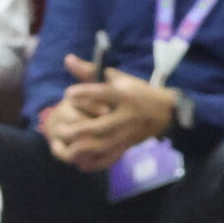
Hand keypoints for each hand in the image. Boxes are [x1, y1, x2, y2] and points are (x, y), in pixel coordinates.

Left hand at [47, 53, 177, 170]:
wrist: (163, 113)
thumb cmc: (135, 92)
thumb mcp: (118, 78)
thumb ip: (91, 71)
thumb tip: (67, 59)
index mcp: (124, 95)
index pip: (103, 94)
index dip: (84, 94)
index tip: (68, 95)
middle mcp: (125, 116)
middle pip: (100, 126)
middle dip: (77, 130)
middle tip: (60, 129)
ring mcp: (126, 134)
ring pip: (102, 146)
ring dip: (82, 149)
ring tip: (66, 146)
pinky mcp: (127, 146)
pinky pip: (109, 158)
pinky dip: (94, 163)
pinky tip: (79, 162)